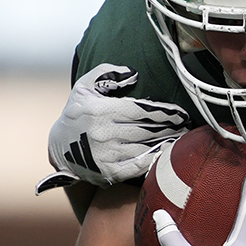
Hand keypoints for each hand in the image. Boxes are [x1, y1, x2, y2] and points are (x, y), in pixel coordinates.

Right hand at [38, 64, 190, 190]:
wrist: (58, 148)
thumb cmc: (76, 114)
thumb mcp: (84, 87)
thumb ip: (106, 73)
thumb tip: (133, 73)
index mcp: (100, 111)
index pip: (141, 111)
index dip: (164, 112)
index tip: (180, 113)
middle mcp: (104, 133)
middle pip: (147, 129)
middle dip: (171, 126)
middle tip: (187, 125)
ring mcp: (107, 154)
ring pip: (146, 147)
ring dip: (167, 142)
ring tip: (183, 137)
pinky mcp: (110, 172)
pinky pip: (140, 165)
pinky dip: (156, 159)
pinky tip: (169, 153)